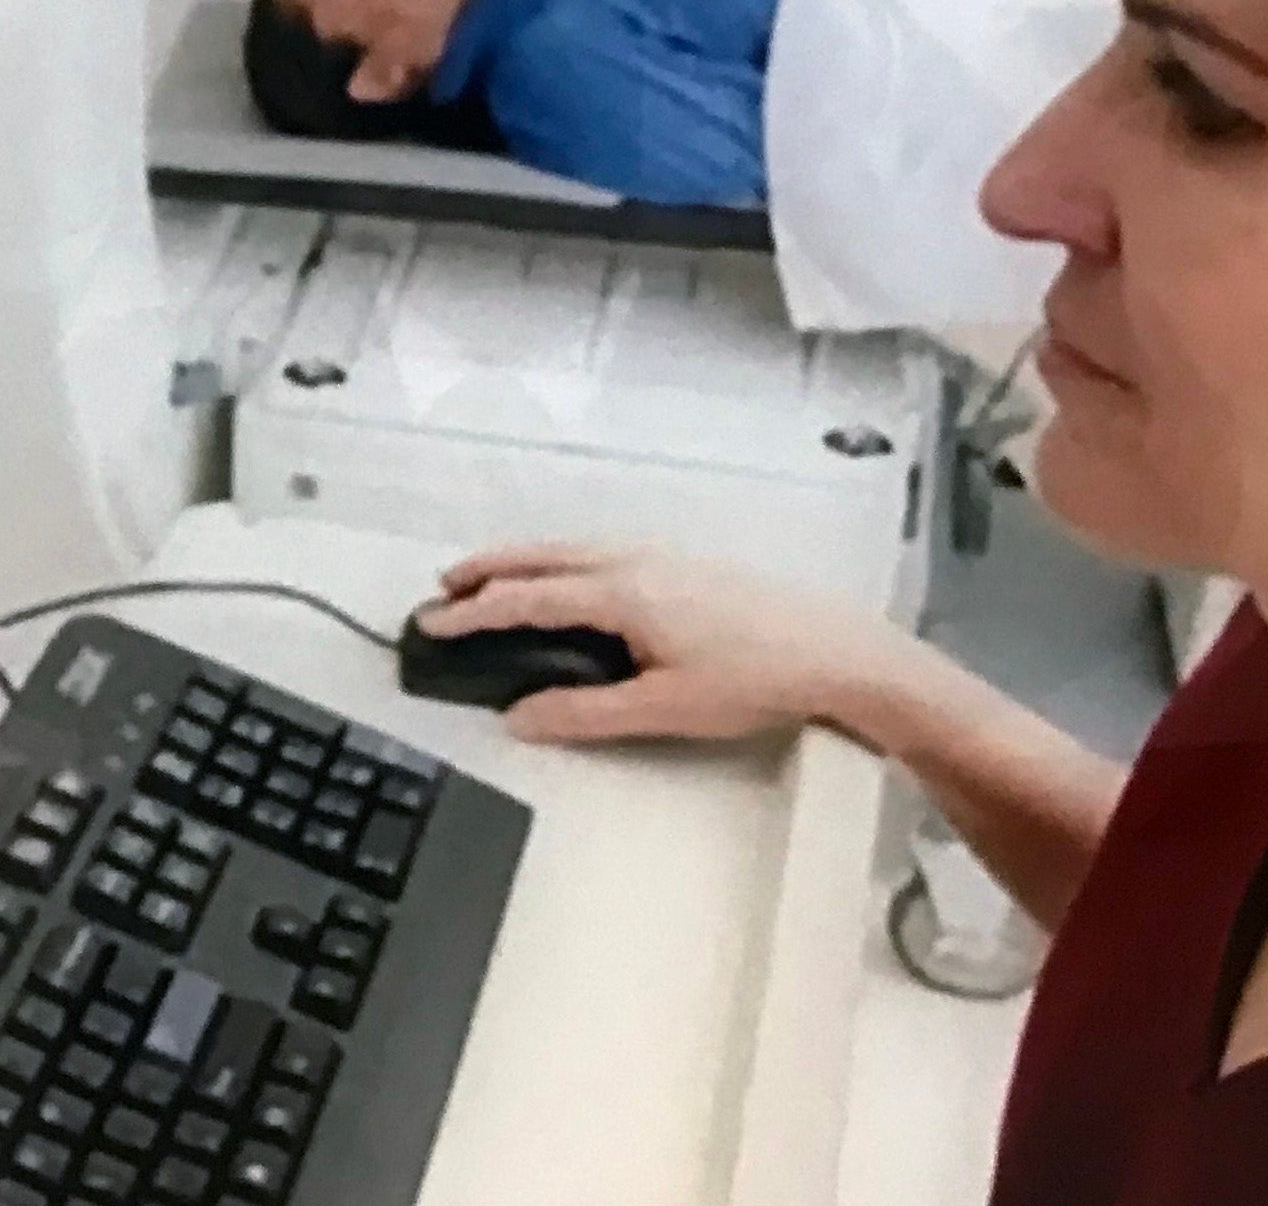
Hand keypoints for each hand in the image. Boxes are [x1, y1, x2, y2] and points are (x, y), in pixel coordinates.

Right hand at [414, 540, 923, 746]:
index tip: (433, 623)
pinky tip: (570, 579)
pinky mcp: (685, 564)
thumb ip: (585, 714)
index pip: (526, 601)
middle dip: (488, 571)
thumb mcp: (663, 708)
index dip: (473, 614)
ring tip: (494, 578)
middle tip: (445, 588)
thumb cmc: (755, 678)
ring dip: (524, 562)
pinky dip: (561, 560)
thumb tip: (521, 717)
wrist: (835, 650)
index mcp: (620, 593)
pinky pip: (600, 550)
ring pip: (571, 550)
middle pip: (541, 559)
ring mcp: (661, 556)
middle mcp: (633, 562)